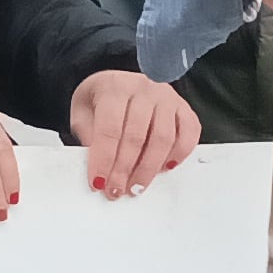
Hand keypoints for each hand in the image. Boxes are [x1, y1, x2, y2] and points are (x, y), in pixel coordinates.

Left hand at [71, 69, 200, 196]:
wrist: (118, 81)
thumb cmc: (101, 98)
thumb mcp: (82, 112)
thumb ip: (88, 136)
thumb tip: (99, 167)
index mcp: (114, 88)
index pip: (109, 129)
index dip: (104, 160)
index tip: (98, 182)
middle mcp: (144, 89)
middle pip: (136, 137)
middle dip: (124, 170)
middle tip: (116, 190)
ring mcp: (167, 97)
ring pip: (163, 139)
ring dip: (149, 169)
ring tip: (136, 187)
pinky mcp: (183, 107)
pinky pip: (189, 133)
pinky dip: (179, 154)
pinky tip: (165, 168)